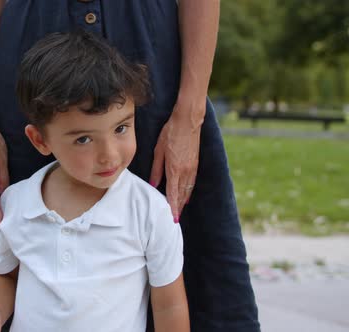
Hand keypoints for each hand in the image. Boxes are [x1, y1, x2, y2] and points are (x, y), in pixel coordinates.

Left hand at [149, 98, 203, 222]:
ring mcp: (192, 167)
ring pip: (188, 189)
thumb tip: (153, 184)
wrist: (188, 121)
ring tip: (179, 210)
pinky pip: (192, 182)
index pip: (173, 193)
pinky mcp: (196, 163)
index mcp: (174, 169)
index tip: (172, 218)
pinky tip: (186, 195)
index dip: (172, 206)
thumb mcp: (158, 151)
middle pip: (181, 194)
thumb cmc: (170, 133)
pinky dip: (189, 190)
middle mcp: (185, 171)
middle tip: (175, 219)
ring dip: (183, 200)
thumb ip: (156, 169)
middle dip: (178, 207)